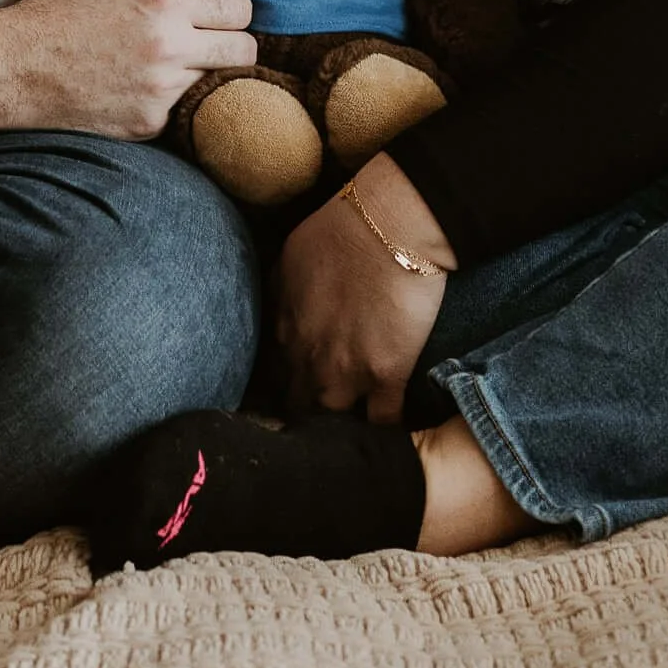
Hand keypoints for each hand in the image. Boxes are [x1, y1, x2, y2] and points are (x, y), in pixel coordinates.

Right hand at [0, 0, 253, 136]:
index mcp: (163, 5)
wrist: (13, 70)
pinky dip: (166, 95)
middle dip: (233, 40)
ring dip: (197, 68)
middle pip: (245, 50)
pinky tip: (135, 82)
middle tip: (205, 36)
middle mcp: (170, 51)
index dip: (232, 6)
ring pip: (213, 79)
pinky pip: (179, 106)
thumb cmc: (57, 13)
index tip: (217, 9)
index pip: (240, 8)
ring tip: (158, 58)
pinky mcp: (148, 124)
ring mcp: (160, 93)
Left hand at [277, 154, 455, 422]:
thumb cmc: (340, 230)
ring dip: (342, 430)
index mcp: (284, 331)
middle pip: (299, 408)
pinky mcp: (386, 377)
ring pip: (334, 424)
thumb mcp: (288, 259)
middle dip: (309, 416)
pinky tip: (390, 441)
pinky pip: (383, 423)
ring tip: (351, 440)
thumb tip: (277, 317)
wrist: (389, 226)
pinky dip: (386, 433)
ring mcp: (346, 373)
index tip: (299, 392)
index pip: (276, 377)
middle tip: (323, 423)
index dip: (289, 386)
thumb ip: (278, 297)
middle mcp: (307, 359)